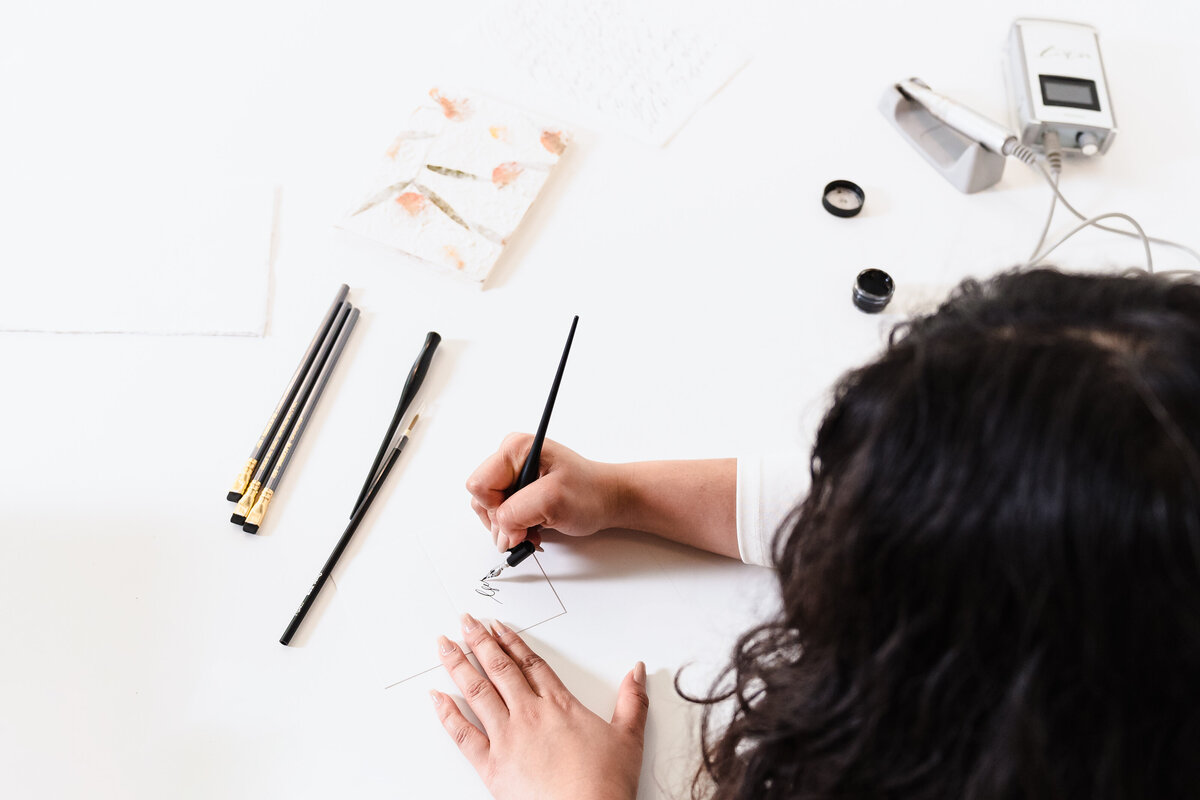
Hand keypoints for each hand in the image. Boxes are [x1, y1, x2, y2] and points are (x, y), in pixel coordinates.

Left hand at [431, 615, 647, 799]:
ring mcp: (507, 738)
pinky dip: (446, 714)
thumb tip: (637, 672)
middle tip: (465, 621)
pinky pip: (462, 734)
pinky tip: (435, 697)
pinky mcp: (491, 765)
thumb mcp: (628, 737)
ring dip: (458, 665)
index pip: (530, 664)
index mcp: (559, 705)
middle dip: (479, 642)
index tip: (497, 626)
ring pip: (477, 691)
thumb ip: (631, 701)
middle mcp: (529, 715)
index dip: (512, 642)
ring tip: (444, 646)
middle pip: (499, 669)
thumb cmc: (604, 784)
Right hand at [466, 434, 621, 551]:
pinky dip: (515, 528)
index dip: (496, 509)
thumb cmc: (589, 493)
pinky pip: (501, 514)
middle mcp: (510, 458)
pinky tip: (534, 528)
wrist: (606, 499)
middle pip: (481, 499)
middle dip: (503, 521)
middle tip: (529, 528)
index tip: (522, 518)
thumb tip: (500, 533)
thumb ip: (517, 513)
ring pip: (489, 510)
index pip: (480, 485)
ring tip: (535, 528)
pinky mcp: (518, 489)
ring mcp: (513, 475)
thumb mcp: (553, 500)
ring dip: (510, 528)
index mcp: (515, 448)